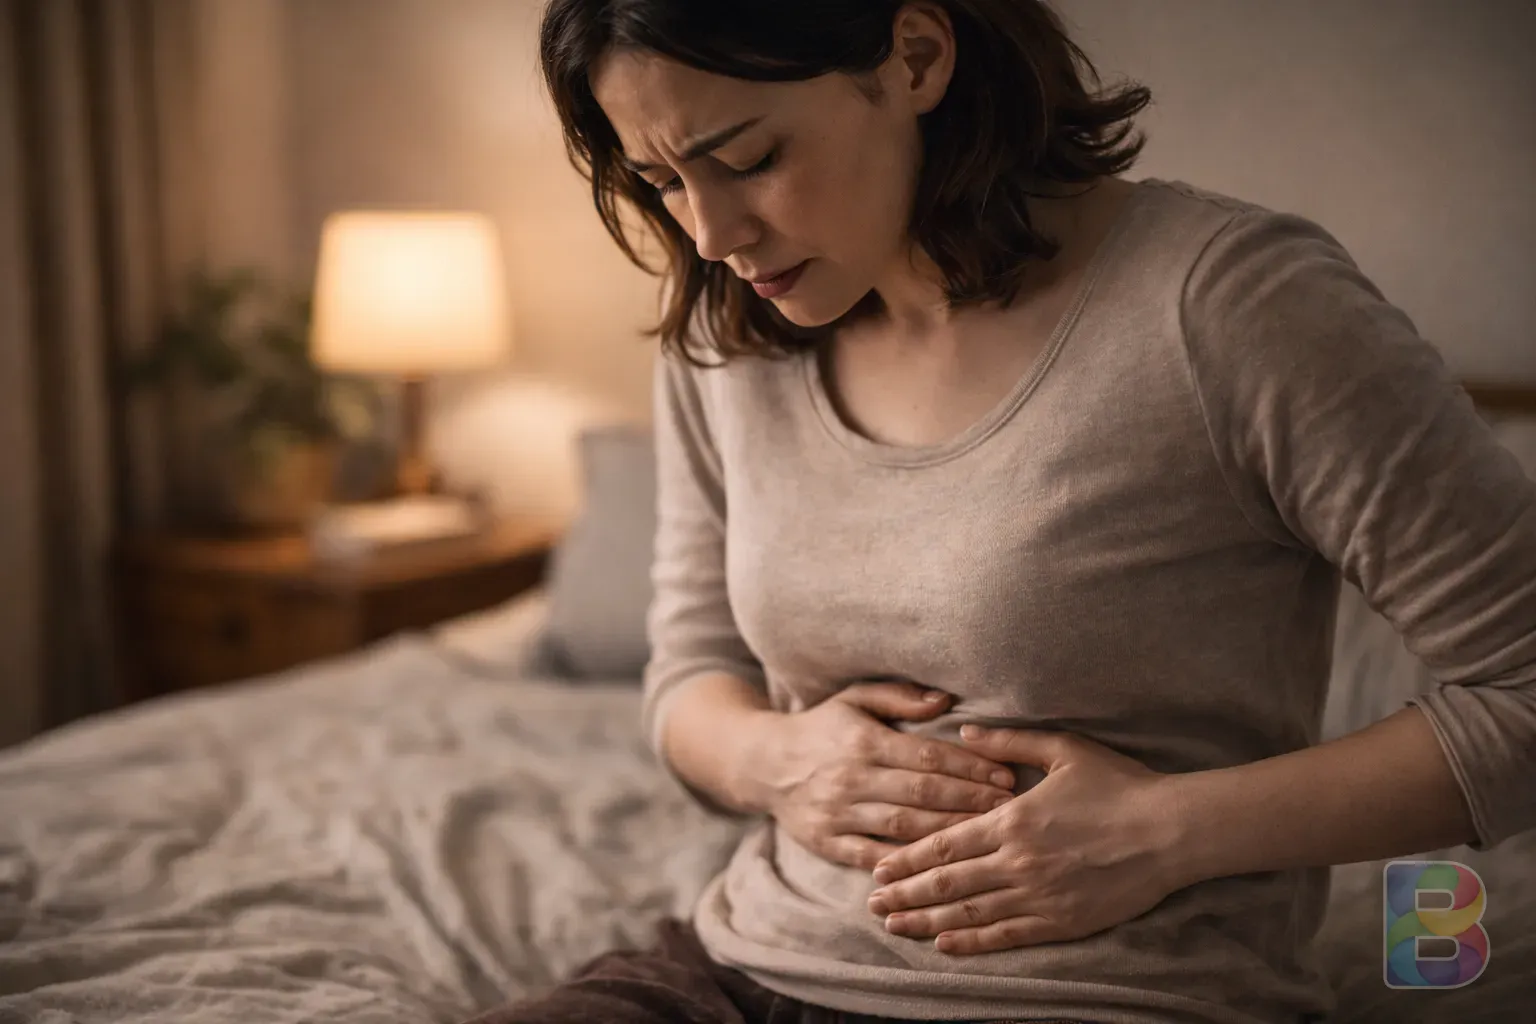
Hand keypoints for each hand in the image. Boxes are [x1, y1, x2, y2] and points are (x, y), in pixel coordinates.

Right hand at [749, 684, 1018, 870]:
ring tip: (987, 834)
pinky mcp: (827, 842)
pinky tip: (937, 865)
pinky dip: (904, 862)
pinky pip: (872, 856)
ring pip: (904, 826)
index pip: (927, 756)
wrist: (763, 763)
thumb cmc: (822, 727)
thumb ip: (900, 697)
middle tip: (1010, 808)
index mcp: (863, 741)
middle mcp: (851, 777)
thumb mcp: (855, 699)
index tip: (1005, 775)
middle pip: (922, 793)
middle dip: (970, 800)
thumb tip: (946, 701)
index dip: (969, 767)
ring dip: (949, 831)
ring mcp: (837, 813)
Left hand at [864, 725, 1185, 953]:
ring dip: (927, 920)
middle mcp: (1018, 861)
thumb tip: (963, 732)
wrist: (1170, 830)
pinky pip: (1007, 935)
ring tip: (894, 927)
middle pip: (948, 882)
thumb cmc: (1118, 785)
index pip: (945, 843)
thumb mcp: (1062, 748)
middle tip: (872, 904)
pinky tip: (945, 944)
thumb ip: (1008, 742)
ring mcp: (1039, 895)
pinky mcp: (1062, 921)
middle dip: (905, 894)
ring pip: (970, 913)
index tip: (877, 867)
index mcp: (1012, 818)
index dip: (908, 858)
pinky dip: (972, 941)